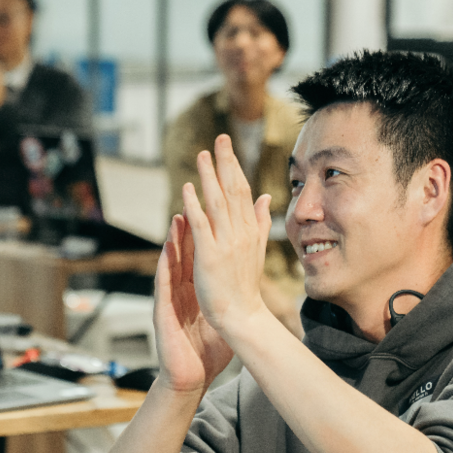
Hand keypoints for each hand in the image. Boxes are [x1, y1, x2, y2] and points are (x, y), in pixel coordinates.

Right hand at [153, 213, 234, 394]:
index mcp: (199, 288)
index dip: (212, 232)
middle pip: (188, 252)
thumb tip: (251, 283)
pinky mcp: (163, 310)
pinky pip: (163, 284)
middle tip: (198, 202)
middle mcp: (183, 289)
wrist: (192, 377)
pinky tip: (166, 250)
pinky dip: (164, 265)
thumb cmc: (207, 350)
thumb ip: (234, 296)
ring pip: (173, 263)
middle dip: (192, 225)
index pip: (204, 254)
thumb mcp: (225, 318)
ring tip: (179, 216)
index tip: (221, 211)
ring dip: (174, 240)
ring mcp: (172, 299)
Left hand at [180, 135, 272, 339]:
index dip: (234, 166)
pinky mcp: (210, 255)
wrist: (241, 314)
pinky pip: (201, 226)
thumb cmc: (245, 284)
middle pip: (232, 190)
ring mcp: (226, 243)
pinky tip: (187, 190)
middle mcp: (240, 232)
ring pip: (217, 203)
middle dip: (225, 162)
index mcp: (250, 229)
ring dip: (209, 177)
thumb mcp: (257, 248)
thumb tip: (265, 196)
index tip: (226, 146)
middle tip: (219, 138)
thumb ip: (260, 220)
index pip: (242, 191)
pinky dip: (194, 206)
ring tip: (202, 155)